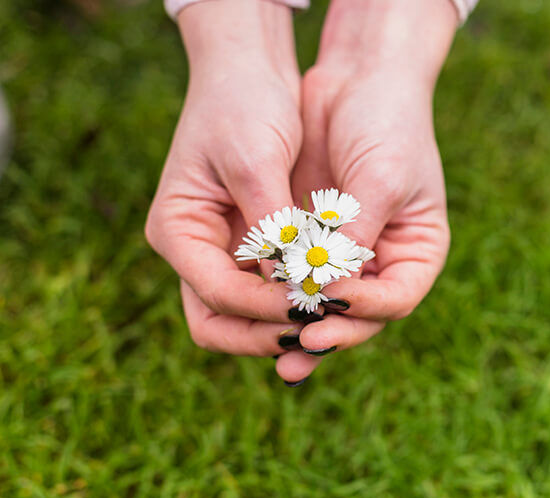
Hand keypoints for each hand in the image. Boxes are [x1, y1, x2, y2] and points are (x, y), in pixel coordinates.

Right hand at [146, 0, 306, 356]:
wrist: (250, 71)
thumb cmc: (246, 105)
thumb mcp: (257, 162)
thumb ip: (274, 225)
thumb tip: (298, 283)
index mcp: (177, 230)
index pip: (219, 294)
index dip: (268, 306)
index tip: (316, 303)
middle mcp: (192, 249)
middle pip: (219, 322)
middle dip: (266, 332)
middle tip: (319, 332)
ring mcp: (219, 251)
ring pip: (243, 315)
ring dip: (283, 323)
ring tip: (331, 320)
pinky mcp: (248, 246)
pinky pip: (267, 290)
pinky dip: (294, 299)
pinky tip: (331, 299)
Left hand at [275, 0, 457, 382]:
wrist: (360, 79)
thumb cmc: (387, 124)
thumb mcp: (380, 179)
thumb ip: (354, 235)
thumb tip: (323, 288)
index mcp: (417, 252)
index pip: (396, 299)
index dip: (365, 309)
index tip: (329, 302)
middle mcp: (384, 262)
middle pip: (360, 315)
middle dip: (330, 332)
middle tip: (299, 344)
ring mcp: (346, 255)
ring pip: (324, 305)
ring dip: (300, 327)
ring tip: (279, 355)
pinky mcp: (311, 242)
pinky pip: (294, 278)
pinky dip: (279, 295)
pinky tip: (257, 312)